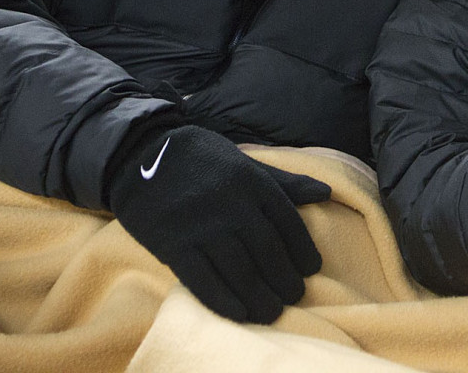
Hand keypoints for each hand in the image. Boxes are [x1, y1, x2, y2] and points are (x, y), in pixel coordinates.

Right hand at [108, 125, 330, 322]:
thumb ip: (284, 182)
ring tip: (271, 311)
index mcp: (252, 182)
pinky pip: (202, 279)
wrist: (141, 154)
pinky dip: (223, 300)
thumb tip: (325, 192)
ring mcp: (201, 225)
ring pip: (239, 269)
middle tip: (293, 296)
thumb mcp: (245, 162)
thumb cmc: (202, 159)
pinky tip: (239, 313)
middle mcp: (231, 204)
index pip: (287, 222)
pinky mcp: (172, 243)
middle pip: (267, 251)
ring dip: (259, 296)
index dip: (302, 250)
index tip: (310, 270)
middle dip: (284, 279)